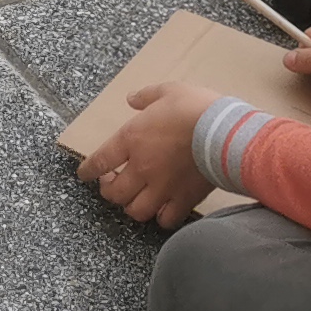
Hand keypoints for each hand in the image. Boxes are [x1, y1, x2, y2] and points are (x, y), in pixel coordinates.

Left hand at [77, 80, 217, 225]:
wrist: (225, 132)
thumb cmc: (196, 108)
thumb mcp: (169, 90)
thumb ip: (147, 96)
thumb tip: (132, 99)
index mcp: (132, 140)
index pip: (99, 161)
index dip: (88, 170)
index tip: (85, 174)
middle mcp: (142, 168)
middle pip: (114, 193)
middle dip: (108, 191)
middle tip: (113, 183)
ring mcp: (162, 187)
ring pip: (136, 211)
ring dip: (131, 206)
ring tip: (135, 199)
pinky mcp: (183, 199)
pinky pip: (166, 219)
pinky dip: (161, 217)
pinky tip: (163, 210)